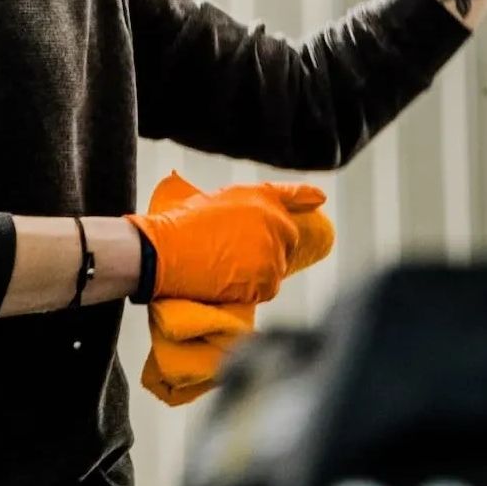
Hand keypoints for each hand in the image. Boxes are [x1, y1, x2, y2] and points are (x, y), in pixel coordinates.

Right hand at [127, 181, 325, 303]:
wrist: (167, 250)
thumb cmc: (181, 225)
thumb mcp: (215, 200)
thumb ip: (244, 208)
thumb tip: (255, 225)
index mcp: (259, 195)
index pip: (292, 193)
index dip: (305, 194)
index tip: (320, 198)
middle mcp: (273, 219)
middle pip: (289, 239)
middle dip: (274, 249)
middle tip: (243, 258)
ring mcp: (272, 249)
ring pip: (277, 268)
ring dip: (260, 273)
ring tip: (227, 270)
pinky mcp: (267, 277)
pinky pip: (268, 289)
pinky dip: (253, 291)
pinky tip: (229, 284)